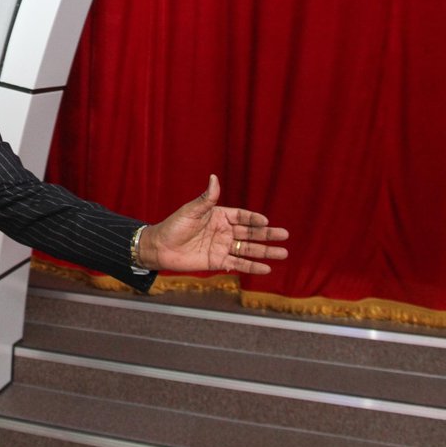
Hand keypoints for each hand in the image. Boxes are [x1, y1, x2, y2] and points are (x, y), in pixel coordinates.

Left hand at [139, 175, 288, 274]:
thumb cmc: (174, 226)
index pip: (242, 216)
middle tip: (284, 236)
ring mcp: (222, 247)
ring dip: (265, 252)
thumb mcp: (191, 211)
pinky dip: (252, 267)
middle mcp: (224, 231)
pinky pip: (238, 263)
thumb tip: (214, 177)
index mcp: (219, 215)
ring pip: (248, 249)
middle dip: (267, 235)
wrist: (160, 247)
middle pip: (250, 233)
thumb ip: (206, 198)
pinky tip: (266, 269)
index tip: (266, 222)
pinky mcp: (218, 261)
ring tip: (283, 253)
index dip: (254, 219)